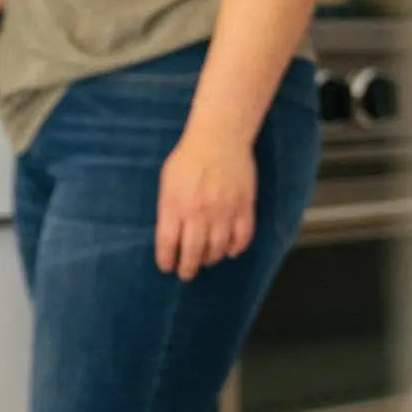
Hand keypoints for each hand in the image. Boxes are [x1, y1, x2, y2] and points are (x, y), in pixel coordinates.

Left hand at [155, 126, 255, 280]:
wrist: (219, 137)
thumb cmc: (188, 158)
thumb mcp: (166, 183)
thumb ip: (167, 210)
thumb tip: (170, 237)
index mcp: (175, 206)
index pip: (168, 244)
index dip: (166, 260)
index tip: (167, 267)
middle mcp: (199, 213)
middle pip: (193, 253)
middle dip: (187, 269)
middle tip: (186, 273)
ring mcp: (224, 211)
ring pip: (218, 249)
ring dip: (210, 259)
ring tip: (205, 260)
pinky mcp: (244, 207)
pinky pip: (242, 238)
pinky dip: (236, 249)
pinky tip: (229, 251)